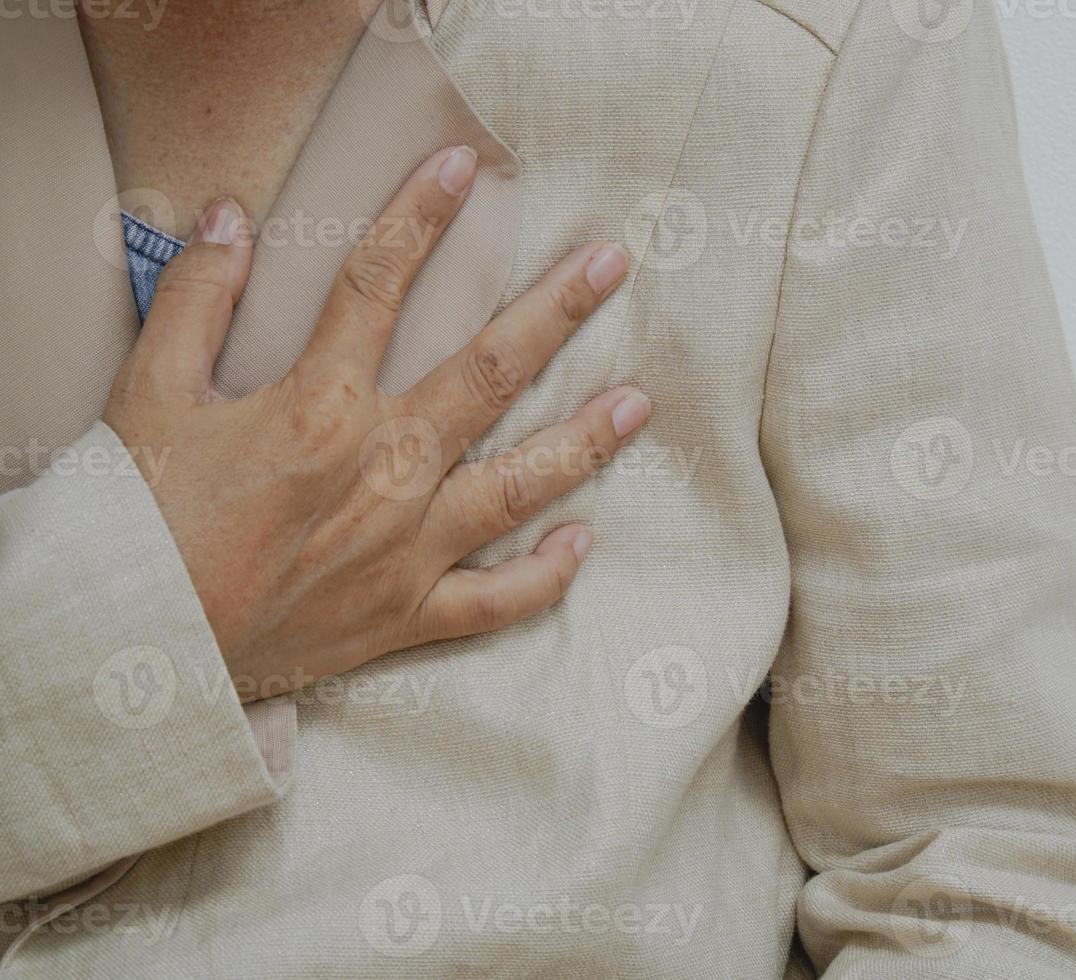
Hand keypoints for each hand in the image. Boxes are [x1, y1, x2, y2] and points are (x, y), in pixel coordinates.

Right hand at [102, 145, 647, 701]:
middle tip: (612, 264)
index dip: (421, 216)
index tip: (463, 165)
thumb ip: (194, 298)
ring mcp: (405, 548)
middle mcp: (383, 472)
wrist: (131, 638)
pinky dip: (545, 577)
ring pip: (519, 485)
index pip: (380, 286)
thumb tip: (229, 217)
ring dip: (585, 440)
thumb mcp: (149, 392)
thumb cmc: (138, 516)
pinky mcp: (407, 615)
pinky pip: (497, 601)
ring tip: (638, 401)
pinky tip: (582, 544)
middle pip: (490, 375)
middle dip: (558, 310)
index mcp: (320, 409)